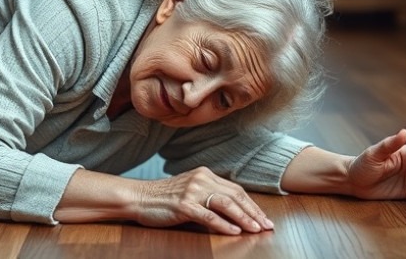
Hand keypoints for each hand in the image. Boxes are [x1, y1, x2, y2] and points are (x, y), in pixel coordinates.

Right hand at [133, 167, 273, 234]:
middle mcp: (201, 179)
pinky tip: (234, 231)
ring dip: (243, 218)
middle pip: (235, 196)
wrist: (139, 197)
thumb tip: (233, 208)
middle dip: (253, 212)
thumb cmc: (164, 197)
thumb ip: (208, 193)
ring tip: (255, 229)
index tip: (263, 217)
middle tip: (266, 225)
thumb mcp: (189, 189)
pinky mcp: (183, 205)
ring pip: (225, 204)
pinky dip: (223, 224)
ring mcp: (192, 191)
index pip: (235, 189)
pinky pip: (208, 215)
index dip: (251, 204)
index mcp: (205, 174)